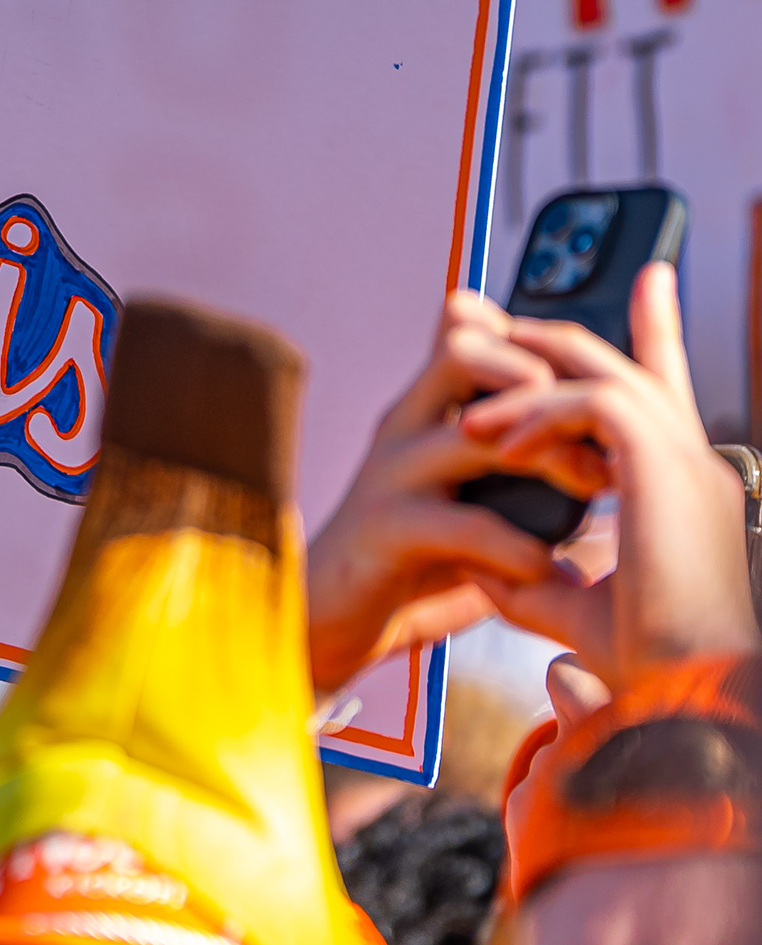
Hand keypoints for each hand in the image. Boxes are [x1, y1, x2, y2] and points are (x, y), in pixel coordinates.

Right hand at [306, 291, 575, 692]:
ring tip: (595, 490)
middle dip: (545, 380)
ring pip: (470, 432)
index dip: (534, 337)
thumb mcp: (472, 498)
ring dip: (547, 456)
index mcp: (427, 407)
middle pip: (463, 351)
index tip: (598, 382)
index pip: (467, 326)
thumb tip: (610, 464)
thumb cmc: (417, 557)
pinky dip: (518, 548)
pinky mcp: (384, 529)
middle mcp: (405, 424)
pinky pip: (460, 525)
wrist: (335, 619)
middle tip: (605, 430)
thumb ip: (520, 471)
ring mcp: (391, 473)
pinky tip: (552, 571)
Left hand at [461, 262, 759, 689]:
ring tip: (467, 406)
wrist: (686, 699)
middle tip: (486, 327)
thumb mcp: (577, 614)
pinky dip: (536, 413)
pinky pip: (591, 402)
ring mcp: (685, 459)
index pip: (664, 393)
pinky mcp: (663, 464)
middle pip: (621, 364)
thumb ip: (535, 585)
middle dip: (550, 337)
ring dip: (524, 378)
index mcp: (683, 489)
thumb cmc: (648, 672)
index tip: (650, 279)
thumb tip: (484, 572)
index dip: (658, 330)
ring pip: (600, 370)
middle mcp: (693, 463)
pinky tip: (493, 439)